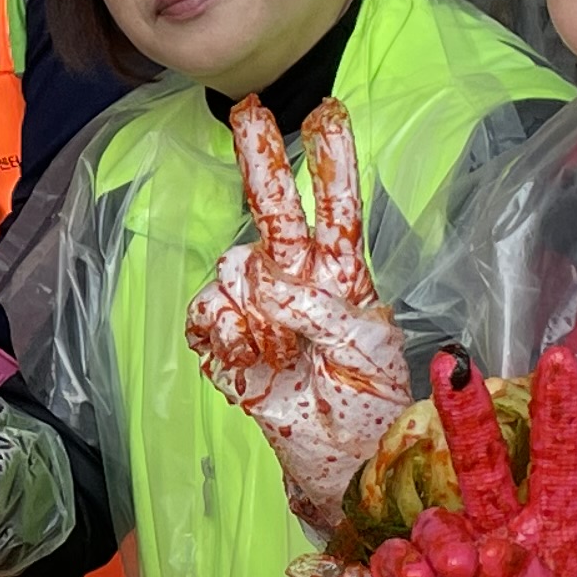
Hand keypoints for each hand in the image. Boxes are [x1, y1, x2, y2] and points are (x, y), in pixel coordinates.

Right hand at [183, 102, 404, 526]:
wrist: (340, 464)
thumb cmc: (368, 403)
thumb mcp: (365, 347)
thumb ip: (320, 305)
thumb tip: (265, 284)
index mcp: (343, 276)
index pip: (337, 207)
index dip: (330, 161)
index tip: (326, 112)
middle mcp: (298, 282)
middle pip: (274, 209)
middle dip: (262, 159)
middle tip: (250, 112)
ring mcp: (259, 310)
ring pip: (233, 269)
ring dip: (256, 310)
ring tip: (283, 353)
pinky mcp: (227, 344)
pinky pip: (208, 318)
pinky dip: (227, 339)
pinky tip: (253, 363)